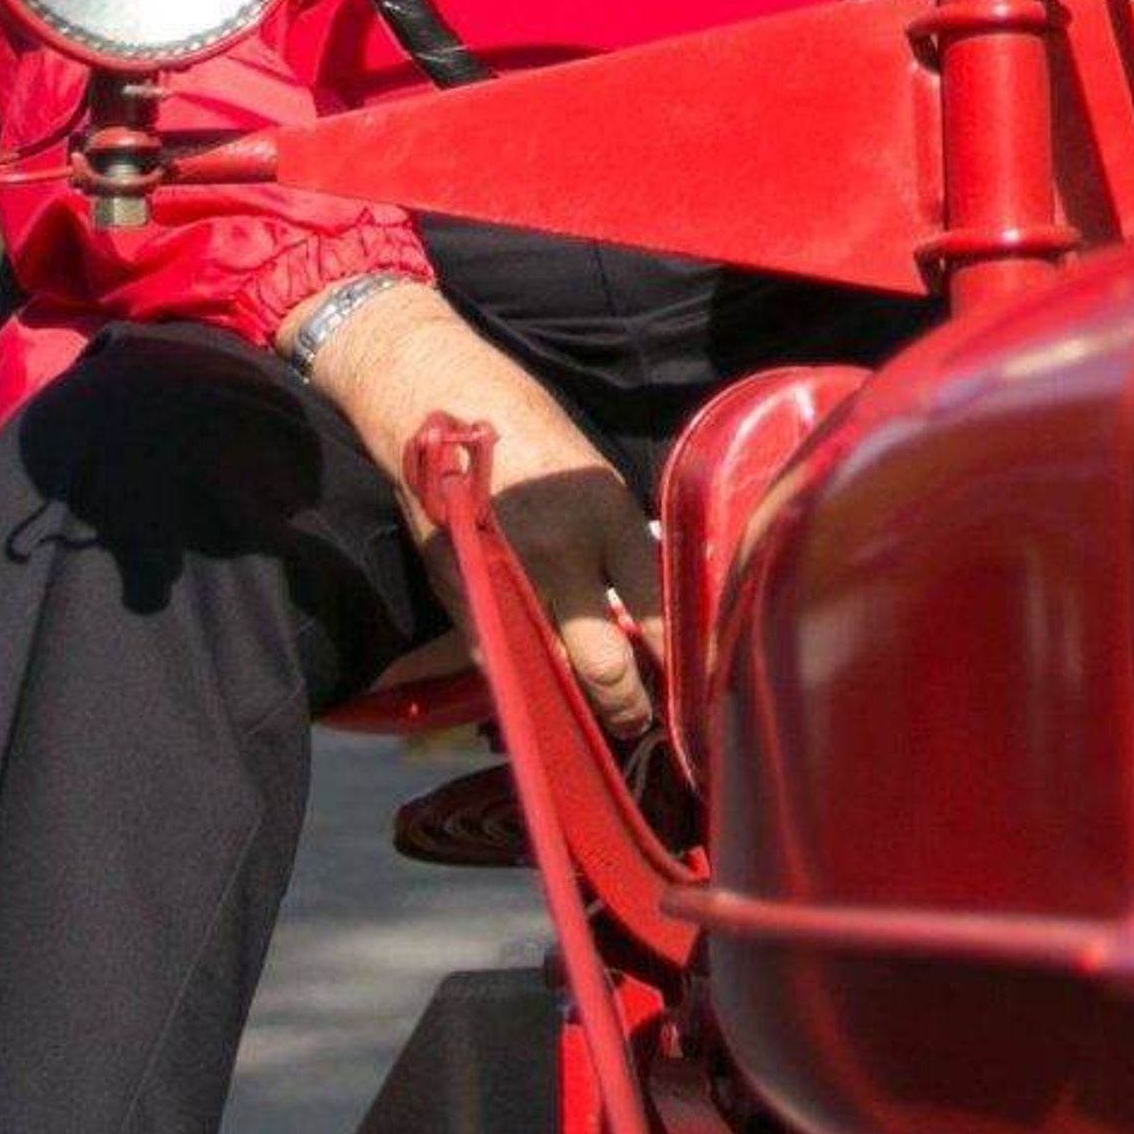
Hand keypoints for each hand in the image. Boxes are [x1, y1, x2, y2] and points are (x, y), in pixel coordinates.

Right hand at [283, 279, 663, 738]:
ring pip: (548, 674)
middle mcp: (560, 555)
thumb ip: (620, 547)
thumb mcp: (597, 483)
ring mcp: (505, 579)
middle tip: (641, 724)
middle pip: (604, 663)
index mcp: (608, 519)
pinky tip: (542, 697)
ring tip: (599, 722)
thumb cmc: (534, 441)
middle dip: (627, 707)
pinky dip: (521, 682)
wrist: (441, 408)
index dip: (677, 661)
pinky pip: (497, 660)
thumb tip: (652, 610)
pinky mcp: (458, 593)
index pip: (659, 612)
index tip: (692, 690)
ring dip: (575, 705)